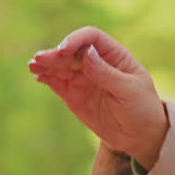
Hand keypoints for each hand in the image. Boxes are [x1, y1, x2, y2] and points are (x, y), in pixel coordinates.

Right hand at [29, 27, 169, 167]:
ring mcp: (83, 78)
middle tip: (40, 59)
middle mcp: (95, 63)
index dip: (76, 40)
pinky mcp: (73, 95)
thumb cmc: (142, 108)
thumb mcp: (129, 90)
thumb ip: (107, 73)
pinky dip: (46, 78)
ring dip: (46, 64)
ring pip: (61, 66)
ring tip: (33, 66)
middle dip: (56, 54)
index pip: (92, 38)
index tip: (64, 50)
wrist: (139, 136)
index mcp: (114, 55)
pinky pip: (56, 82)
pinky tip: (37, 76)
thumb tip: (87, 53)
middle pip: (71, 51)